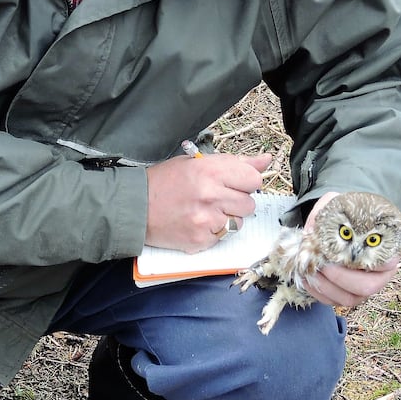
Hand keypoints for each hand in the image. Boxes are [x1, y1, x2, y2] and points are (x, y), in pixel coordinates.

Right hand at [145, 152, 271, 251]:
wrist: (134, 207)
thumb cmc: (164, 182)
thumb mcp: (196, 162)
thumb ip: (235, 162)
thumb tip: (266, 160)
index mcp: (211, 170)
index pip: (253, 179)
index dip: (245, 182)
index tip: (233, 184)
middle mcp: (211, 194)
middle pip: (249, 203)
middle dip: (236, 201)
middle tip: (215, 198)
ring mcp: (206, 219)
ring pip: (238, 222)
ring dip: (226, 218)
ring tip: (204, 211)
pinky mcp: (200, 240)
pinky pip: (222, 237)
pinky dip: (213, 232)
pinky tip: (196, 223)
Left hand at [302, 191, 399, 310]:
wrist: (341, 225)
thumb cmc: (345, 215)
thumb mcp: (339, 203)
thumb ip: (329, 210)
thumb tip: (313, 230)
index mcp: (387, 251)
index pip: (385, 263)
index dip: (363, 261)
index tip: (343, 250)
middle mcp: (381, 275)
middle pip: (366, 287)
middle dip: (340, 277)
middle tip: (322, 263)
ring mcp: (364, 289)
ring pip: (349, 299)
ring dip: (326, 287)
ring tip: (310, 270)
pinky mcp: (347, 296)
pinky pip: (333, 303)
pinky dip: (317, 293)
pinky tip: (306, 277)